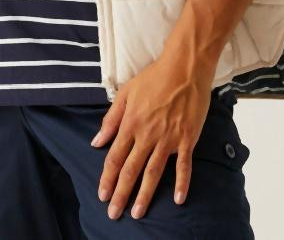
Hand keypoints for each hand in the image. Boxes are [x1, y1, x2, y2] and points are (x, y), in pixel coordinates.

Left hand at [90, 48, 215, 220]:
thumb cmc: (153, 78)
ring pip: (153, 172)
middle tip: (114, 214)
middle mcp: (147, 135)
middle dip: (121, 193)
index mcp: (130, 123)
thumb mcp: (125, 93)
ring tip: (137, 212)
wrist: (183, 69)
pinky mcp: (187, 139)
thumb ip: (110, 119)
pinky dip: (181, 183)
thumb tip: (96, 142)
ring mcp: (168, 139)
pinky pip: (184, 166)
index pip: (115, 157)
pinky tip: (177, 199)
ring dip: (145, 195)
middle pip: (131, 170)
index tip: (102, 195)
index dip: (107, 177)